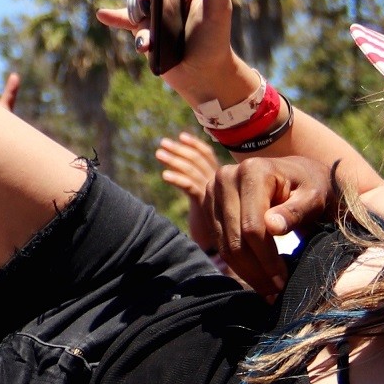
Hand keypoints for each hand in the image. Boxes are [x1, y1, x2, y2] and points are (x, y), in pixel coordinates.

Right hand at [98, 0, 240, 101]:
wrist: (202, 75)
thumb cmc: (215, 39)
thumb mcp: (218, 9)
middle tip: (150, 4)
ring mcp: (155, 8)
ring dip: (137, 13)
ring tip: (147, 29)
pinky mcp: (144, 27)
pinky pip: (124, 18)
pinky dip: (113, 16)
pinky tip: (102, 14)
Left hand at [155, 132, 221, 255]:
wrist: (225, 247)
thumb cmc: (214, 224)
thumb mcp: (206, 201)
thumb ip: (199, 185)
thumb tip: (181, 170)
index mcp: (221, 179)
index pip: (208, 156)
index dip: (195, 145)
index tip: (181, 136)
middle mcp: (220, 182)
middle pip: (198, 159)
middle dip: (179, 150)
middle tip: (162, 143)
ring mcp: (214, 192)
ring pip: (192, 170)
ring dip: (174, 160)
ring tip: (159, 153)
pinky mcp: (206, 204)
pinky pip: (190, 187)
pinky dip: (177, 179)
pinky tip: (164, 176)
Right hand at [210, 155, 338, 297]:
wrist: (296, 175)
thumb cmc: (310, 187)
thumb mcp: (313, 197)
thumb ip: (295, 211)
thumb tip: (272, 227)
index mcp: (252, 171)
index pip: (253, 227)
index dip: (267, 259)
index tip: (283, 281)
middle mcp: (225, 177)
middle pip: (235, 238)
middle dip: (256, 271)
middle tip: (275, 293)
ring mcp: (212, 191)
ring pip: (224, 244)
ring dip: (246, 272)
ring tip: (268, 290)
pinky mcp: (208, 204)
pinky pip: (219, 242)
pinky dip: (237, 263)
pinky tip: (256, 276)